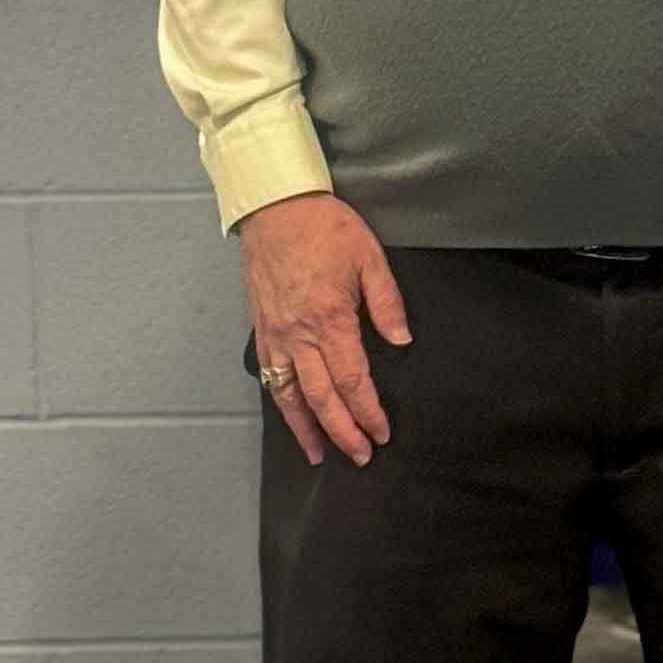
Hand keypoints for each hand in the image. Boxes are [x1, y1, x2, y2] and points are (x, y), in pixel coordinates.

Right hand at [239, 190, 410, 467]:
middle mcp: (299, 335)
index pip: (353, 381)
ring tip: (320, 454)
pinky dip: (281, 401)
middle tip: (360, 456)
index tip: (382, 433)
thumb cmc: (324, 227)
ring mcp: (276, 334)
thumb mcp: (370, 258)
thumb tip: (401, 341)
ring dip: (306, 429)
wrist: (275, 206)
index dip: (368, 412)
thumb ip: (387, 303)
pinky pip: (271, 374)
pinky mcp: (262, 327)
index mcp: (330, 320)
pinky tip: (292, 414)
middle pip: (322, 398)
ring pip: (290, 395)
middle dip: (342, 432)